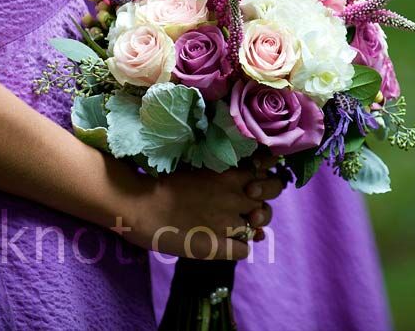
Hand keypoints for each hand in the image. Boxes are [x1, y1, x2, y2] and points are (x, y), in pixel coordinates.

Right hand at [123, 165, 282, 259]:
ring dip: (254, 223)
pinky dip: (239, 247)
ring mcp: (229, 220)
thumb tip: (244, 178)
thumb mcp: (198, 168)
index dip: (266, 172)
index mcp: (228, 172)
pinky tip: (225, 243)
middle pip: (272, 190)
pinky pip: (245, 249)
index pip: (266, 166)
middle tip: (252, 203)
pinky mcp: (219, 245)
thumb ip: (222, 172)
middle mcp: (235, 194)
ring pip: (262, 222)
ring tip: (238, 225)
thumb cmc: (163, 183)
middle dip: (267, 194)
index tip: (258, 177)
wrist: (141, 206)